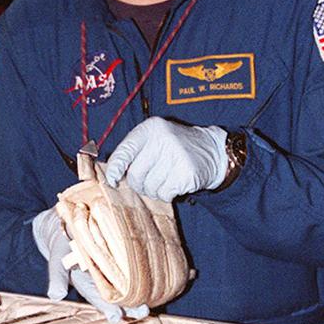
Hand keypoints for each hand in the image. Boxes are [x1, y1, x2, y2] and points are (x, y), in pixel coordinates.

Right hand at [31, 208, 148, 323]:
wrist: (66, 228)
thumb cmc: (61, 246)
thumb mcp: (57, 261)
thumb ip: (57, 278)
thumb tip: (56, 296)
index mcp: (86, 284)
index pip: (98, 298)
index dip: (107, 308)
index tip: (116, 317)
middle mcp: (100, 281)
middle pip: (116, 297)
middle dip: (129, 307)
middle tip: (142, 312)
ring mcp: (110, 272)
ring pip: (125, 287)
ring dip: (137, 297)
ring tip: (148, 307)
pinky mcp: (118, 260)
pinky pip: (129, 271)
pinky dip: (140, 278)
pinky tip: (154, 284)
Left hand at [105, 117, 227, 199]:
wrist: (212, 151)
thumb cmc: (174, 148)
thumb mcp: (154, 139)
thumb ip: (133, 152)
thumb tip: (111, 175)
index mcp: (150, 129)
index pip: (125, 151)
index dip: (115, 169)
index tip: (112, 180)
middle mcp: (163, 140)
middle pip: (135, 174)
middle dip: (139, 183)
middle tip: (149, 180)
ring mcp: (176, 156)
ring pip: (149, 187)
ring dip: (154, 190)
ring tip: (165, 179)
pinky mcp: (187, 173)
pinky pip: (164, 194)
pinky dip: (167, 194)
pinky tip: (175, 183)